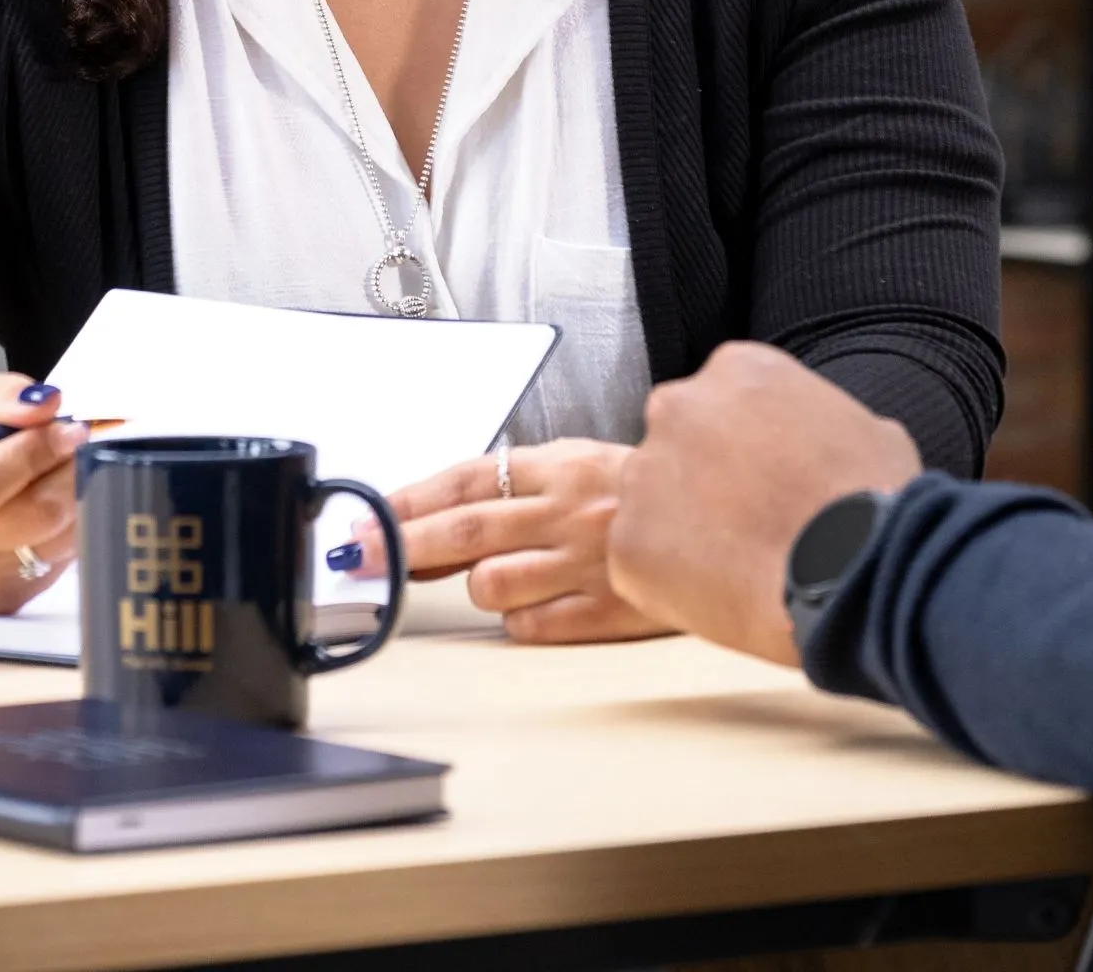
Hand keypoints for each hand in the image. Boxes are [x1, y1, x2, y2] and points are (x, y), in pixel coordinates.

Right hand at [0, 374, 87, 613]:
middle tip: (72, 444)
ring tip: (56, 471)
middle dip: (68, 472)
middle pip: (34, 515)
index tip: (66, 427)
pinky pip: (57, 562)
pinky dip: (65, 528)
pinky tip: (42, 505)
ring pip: (56, 540)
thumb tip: (46, 405)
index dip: (37, 451)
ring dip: (73, 497)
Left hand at [385, 439, 663, 644]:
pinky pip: (531, 626)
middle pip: (463, 532)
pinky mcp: (605, 612)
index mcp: (561, 468)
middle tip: (362, 559)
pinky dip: (520, 620)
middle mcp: (566, 513)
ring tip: (501, 578)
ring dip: (476, 585)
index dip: (409, 500)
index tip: (370, 518)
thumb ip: (516, 487)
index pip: (465, 481)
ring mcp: (584, 564)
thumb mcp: (582, 465)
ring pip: (490, 584)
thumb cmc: (646, 498)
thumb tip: (441, 513)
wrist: (730, 522)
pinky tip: (537, 607)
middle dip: (402, 545)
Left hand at [609, 344, 919, 668]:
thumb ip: (820, 423)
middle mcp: (678, 407)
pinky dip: (666, 581)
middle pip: (674, 442)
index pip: (719, 401)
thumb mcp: (865, 429)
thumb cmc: (874, 499)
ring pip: (649, 501)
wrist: (852, 568)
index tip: (762, 479)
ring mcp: (645, 473)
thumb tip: (826, 445)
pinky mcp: (627, 541)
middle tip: (742, 523)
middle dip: (699, 479)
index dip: (741, 446)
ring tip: (735, 566)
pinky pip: (637, 560)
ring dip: (679, 529)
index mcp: (736, 369)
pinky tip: (718, 594)